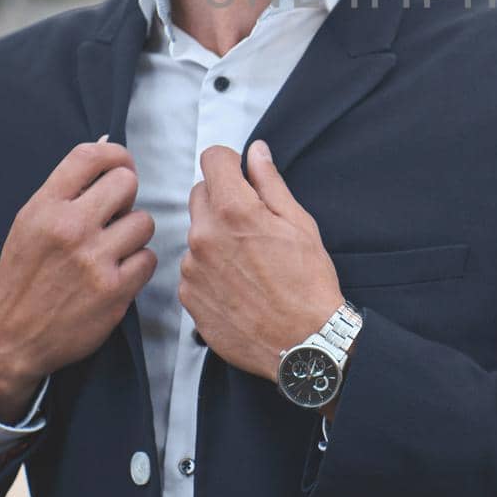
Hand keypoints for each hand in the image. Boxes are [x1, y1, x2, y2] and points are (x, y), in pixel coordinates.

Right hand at [0, 136, 157, 421]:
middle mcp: (70, 229)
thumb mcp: (30, 223)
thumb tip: (109, 149)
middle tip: (115, 214)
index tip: (121, 166)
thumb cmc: (23, 276)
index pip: (90, 156)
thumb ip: (67, 190)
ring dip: (133, 234)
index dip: (115, 154)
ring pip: (144, 222)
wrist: (10, 336)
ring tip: (113, 248)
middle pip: (126, 183)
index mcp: (45, 207)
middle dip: (126, 196)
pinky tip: (118, 272)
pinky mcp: (114, 291)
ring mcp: (94, 260)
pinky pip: (149, 258)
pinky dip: (138, 265)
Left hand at [180, 140, 343, 382]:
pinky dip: (209, 269)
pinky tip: (237, 285)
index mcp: (233, 210)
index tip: (241, 176)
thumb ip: (270, 182)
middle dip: (223, 198)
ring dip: (215, 237)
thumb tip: (256, 152)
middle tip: (252, 224)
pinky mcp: (187, 296)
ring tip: (248, 262)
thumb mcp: (298, 223)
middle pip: (200, 193)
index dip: (230, 162)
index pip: (212, 158)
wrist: (303, 343)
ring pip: (196, 233)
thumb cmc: (308, 283)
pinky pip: (192, 267)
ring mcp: (192, 268)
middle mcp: (203, 235)